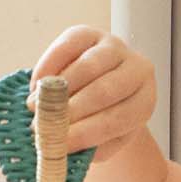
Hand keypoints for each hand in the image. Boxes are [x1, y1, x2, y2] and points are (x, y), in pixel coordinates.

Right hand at [26, 26, 156, 161]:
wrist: (99, 89)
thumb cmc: (101, 118)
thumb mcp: (102, 141)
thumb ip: (88, 146)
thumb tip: (60, 147)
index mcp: (145, 100)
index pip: (119, 118)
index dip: (88, 132)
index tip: (61, 144)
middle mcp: (137, 70)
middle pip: (105, 91)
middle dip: (71, 110)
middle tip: (43, 125)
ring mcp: (114, 47)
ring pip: (87, 67)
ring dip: (58, 89)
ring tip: (35, 107)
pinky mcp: (89, 33)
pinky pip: (67, 47)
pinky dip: (49, 66)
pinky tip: (37, 84)